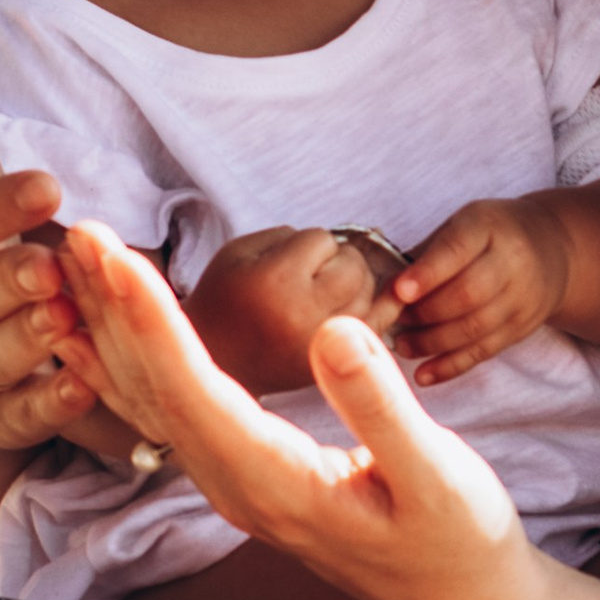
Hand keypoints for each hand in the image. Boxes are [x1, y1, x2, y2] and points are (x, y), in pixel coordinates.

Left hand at [57, 225, 553, 599]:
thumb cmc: (457, 537)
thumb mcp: (439, 474)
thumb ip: (382, 407)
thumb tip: (332, 329)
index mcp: (277, 484)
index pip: (195, 393)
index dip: (153, 324)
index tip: (118, 261)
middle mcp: (236, 486)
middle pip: (154, 391)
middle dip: (113, 310)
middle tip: (76, 233)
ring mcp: (232, 482)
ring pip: (151, 400)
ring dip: (112, 328)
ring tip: (76, 260)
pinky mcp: (241, 471)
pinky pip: (168, 410)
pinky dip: (130, 360)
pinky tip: (100, 328)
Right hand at [185, 226, 397, 392]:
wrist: (215, 361)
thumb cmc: (225, 298)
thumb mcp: (240, 252)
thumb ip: (288, 235)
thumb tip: (342, 241)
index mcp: (276, 282)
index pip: (322, 240)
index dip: (309, 243)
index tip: (291, 258)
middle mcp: (304, 315)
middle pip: (353, 266)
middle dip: (339, 259)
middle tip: (316, 271)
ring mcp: (323, 343)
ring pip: (369, 293)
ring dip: (356, 282)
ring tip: (328, 288)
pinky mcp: (333, 363)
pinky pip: (379, 327)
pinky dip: (384, 307)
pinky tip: (382, 296)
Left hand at [389, 196, 568, 383]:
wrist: (551, 249)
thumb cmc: (488, 235)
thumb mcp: (462, 225)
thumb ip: (426, 253)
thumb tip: (380, 288)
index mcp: (488, 226)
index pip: (457, 250)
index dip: (427, 273)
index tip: (398, 291)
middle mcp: (512, 261)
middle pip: (467, 294)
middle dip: (425, 313)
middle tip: (394, 320)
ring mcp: (521, 298)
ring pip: (474, 327)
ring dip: (432, 342)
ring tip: (402, 345)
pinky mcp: (521, 328)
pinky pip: (484, 352)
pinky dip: (451, 366)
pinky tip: (423, 375)